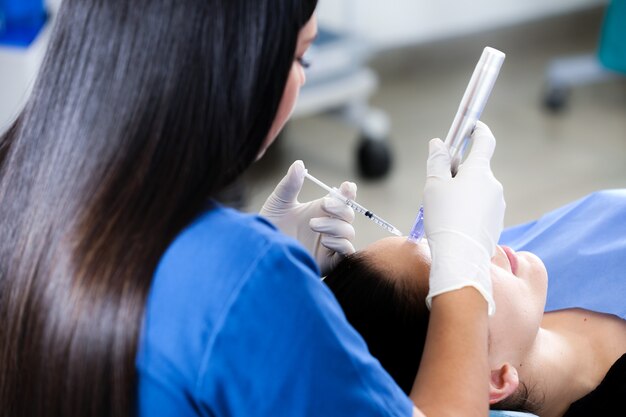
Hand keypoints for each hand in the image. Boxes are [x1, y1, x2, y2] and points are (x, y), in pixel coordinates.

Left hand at [260, 160, 356, 275]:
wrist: (262, 251)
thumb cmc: (270, 226)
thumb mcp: (279, 203)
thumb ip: (290, 184)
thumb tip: (299, 164)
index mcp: (320, 210)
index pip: (343, 199)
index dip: (349, 192)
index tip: (347, 186)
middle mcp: (328, 226)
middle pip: (348, 214)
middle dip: (340, 208)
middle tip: (324, 205)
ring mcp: (330, 244)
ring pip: (348, 232)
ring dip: (335, 226)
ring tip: (312, 224)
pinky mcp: (329, 262)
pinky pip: (346, 252)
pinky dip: (340, 244)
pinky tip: (324, 241)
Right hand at [423, 121, 504, 314]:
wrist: (461, 256)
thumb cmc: (445, 218)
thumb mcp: (434, 185)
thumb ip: (438, 161)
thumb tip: (439, 143)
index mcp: (479, 170)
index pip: (484, 140)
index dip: (477, 130)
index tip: (469, 127)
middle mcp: (493, 184)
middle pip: (476, 168)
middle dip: (459, 170)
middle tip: (438, 183)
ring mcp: (497, 204)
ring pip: (478, 190)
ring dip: (463, 192)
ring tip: (443, 209)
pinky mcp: (496, 222)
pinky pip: (481, 207)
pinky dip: (468, 209)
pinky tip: (454, 222)